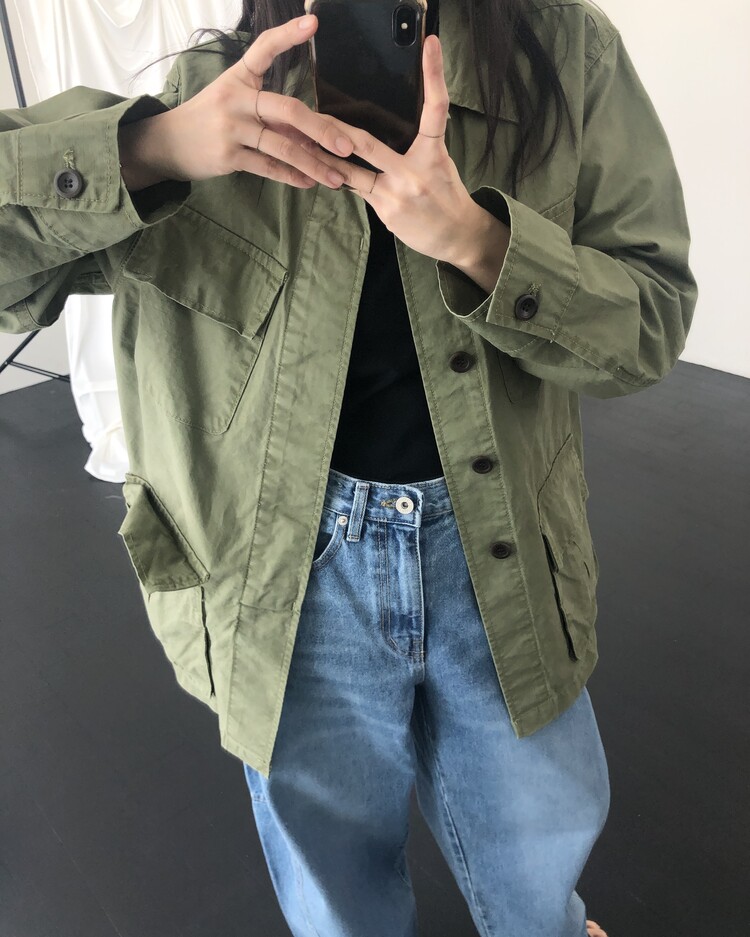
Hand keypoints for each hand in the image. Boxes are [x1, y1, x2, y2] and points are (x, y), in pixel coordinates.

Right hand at [148, 14, 357, 188]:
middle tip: (347, 146)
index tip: (313, 22)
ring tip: (337, 178)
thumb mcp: (236, 103)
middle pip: (287, 110)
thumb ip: (273, 114)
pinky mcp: (228, 156)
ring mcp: (232, 128)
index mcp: (239, 77)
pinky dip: (291, 177)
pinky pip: (268, 168)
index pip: (264, 49)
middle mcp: (236, 99)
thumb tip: (313, 132)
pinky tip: (309, 183)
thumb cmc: (212, 119)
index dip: (288, 35)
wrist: (169, 143)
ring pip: (282, 146)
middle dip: (322, 130)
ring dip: (313, 164)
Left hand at [312, 34, 493, 268]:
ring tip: (303, 145)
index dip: (434, 74)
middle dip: (336, 131)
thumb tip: (385, 129)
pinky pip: (357, 190)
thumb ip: (415, 144)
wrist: (456, 234)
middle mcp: (414, 170)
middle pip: (367, 143)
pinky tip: (322, 171)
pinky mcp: (385, 210)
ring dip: (326, 159)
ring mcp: (397, 192)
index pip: (436, 108)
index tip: (431, 44)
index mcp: (433, 151)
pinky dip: (342, 179)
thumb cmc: (446, 193)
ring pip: (352, 170)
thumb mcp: (438, 161)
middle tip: (313, 115)